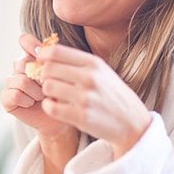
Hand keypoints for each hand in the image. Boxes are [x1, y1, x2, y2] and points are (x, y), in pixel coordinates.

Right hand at [0, 34, 76, 140]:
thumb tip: (41, 49)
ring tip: (43, 97)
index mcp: (33, 57)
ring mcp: (11, 82)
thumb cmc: (64, 95)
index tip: (40, 52)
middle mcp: (19, 67)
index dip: (30, 43)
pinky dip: (26, 100)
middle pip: (23, 62)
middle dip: (40, 76)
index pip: (25, 41)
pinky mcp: (6, 98)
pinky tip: (32, 104)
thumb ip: (52, 61)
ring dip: (36, 91)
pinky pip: (14, 94)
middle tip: (48, 87)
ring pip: (21, 80)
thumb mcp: (62, 76)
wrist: (60, 118)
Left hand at [38, 43, 151, 157]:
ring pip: (47, 87)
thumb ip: (77, 62)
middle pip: (48, 69)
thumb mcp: (101, 71)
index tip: (42, 63)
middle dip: (43, 75)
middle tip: (48, 82)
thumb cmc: (111, 95)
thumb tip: (44, 52)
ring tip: (55, 95)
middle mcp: (90, 78)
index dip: (43, 56)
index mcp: (94, 63)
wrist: (132, 122)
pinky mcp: (81, 116)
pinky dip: (49, 106)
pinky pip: (51, 107)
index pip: (56, 51)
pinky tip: (56, 106)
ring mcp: (86, 98)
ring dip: (47, 92)